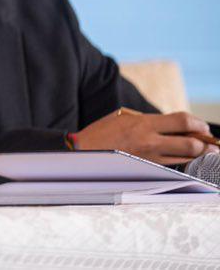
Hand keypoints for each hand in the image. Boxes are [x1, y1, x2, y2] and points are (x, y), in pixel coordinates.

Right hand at [74, 110, 219, 164]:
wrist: (81, 153)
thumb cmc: (99, 134)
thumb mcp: (122, 117)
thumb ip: (146, 120)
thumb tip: (169, 124)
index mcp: (143, 123)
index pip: (182, 120)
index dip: (198, 123)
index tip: (203, 126)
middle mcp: (150, 141)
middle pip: (191, 143)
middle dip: (207, 144)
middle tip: (213, 144)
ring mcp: (149, 158)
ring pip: (186, 158)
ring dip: (200, 156)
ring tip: (209, 154)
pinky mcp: (146, 169)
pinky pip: (172, 166)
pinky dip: (183, 162)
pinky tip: (187, 161)